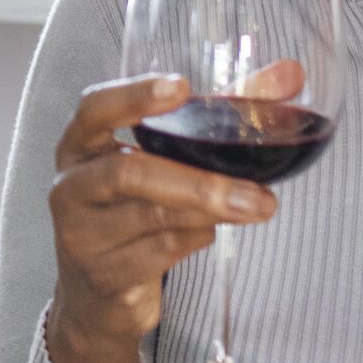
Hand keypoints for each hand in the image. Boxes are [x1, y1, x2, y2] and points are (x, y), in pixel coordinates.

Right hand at [43, 71, 286, 362]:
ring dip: (212, 212)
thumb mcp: (165, 156)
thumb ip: (224, 111)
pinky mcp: (104, 274)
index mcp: (80, 144)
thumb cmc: (136, 203)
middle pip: (128, 173)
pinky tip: (211, 232)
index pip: (95, 109)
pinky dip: (196, 240)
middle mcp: (71, 186)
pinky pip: (160, 253)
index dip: (134, 96)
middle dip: (198, 183)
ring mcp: (82, 233)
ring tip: (257, 207)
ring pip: (152, 217)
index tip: (181, 86)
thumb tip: (291, 74)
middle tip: (258, 192)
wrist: (99, 288)